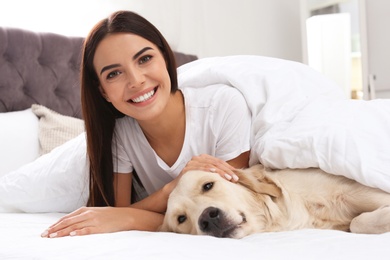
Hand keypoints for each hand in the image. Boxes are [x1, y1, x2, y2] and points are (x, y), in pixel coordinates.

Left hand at [41, 206, 162, 237]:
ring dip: (62, 232)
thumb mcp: (96, 213)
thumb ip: (83, 217)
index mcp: (86, 210)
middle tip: (44, 235)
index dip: (56, 224)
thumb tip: (71, 224)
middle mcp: (88, 214)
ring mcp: (94, 220)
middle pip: (68, 222)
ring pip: (74, 226)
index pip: (67, 217)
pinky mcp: (100, 227)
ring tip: (52, 236)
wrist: (126, 216)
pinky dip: (79, 232)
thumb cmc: (110, 216)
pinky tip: (71, 235)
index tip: (46, 230)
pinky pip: (87, 230)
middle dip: (55, 229)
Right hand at [181, 154, 238, 181]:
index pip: (219, 161)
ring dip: (220, 172)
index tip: (236, 176)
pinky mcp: (187, 169)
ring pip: (209, 165)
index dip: (228, 168)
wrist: (177, 190)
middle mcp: (197, 158)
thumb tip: (232, 176)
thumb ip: (217, 174)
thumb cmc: (194, 183)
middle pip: (216, 163)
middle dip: (227, 171)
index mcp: (203, 158)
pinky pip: (199, 167)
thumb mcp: (207, 177)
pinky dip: (207, 169)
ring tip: (228, 178)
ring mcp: (191, 163)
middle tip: (235, 179)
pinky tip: (214, 172)